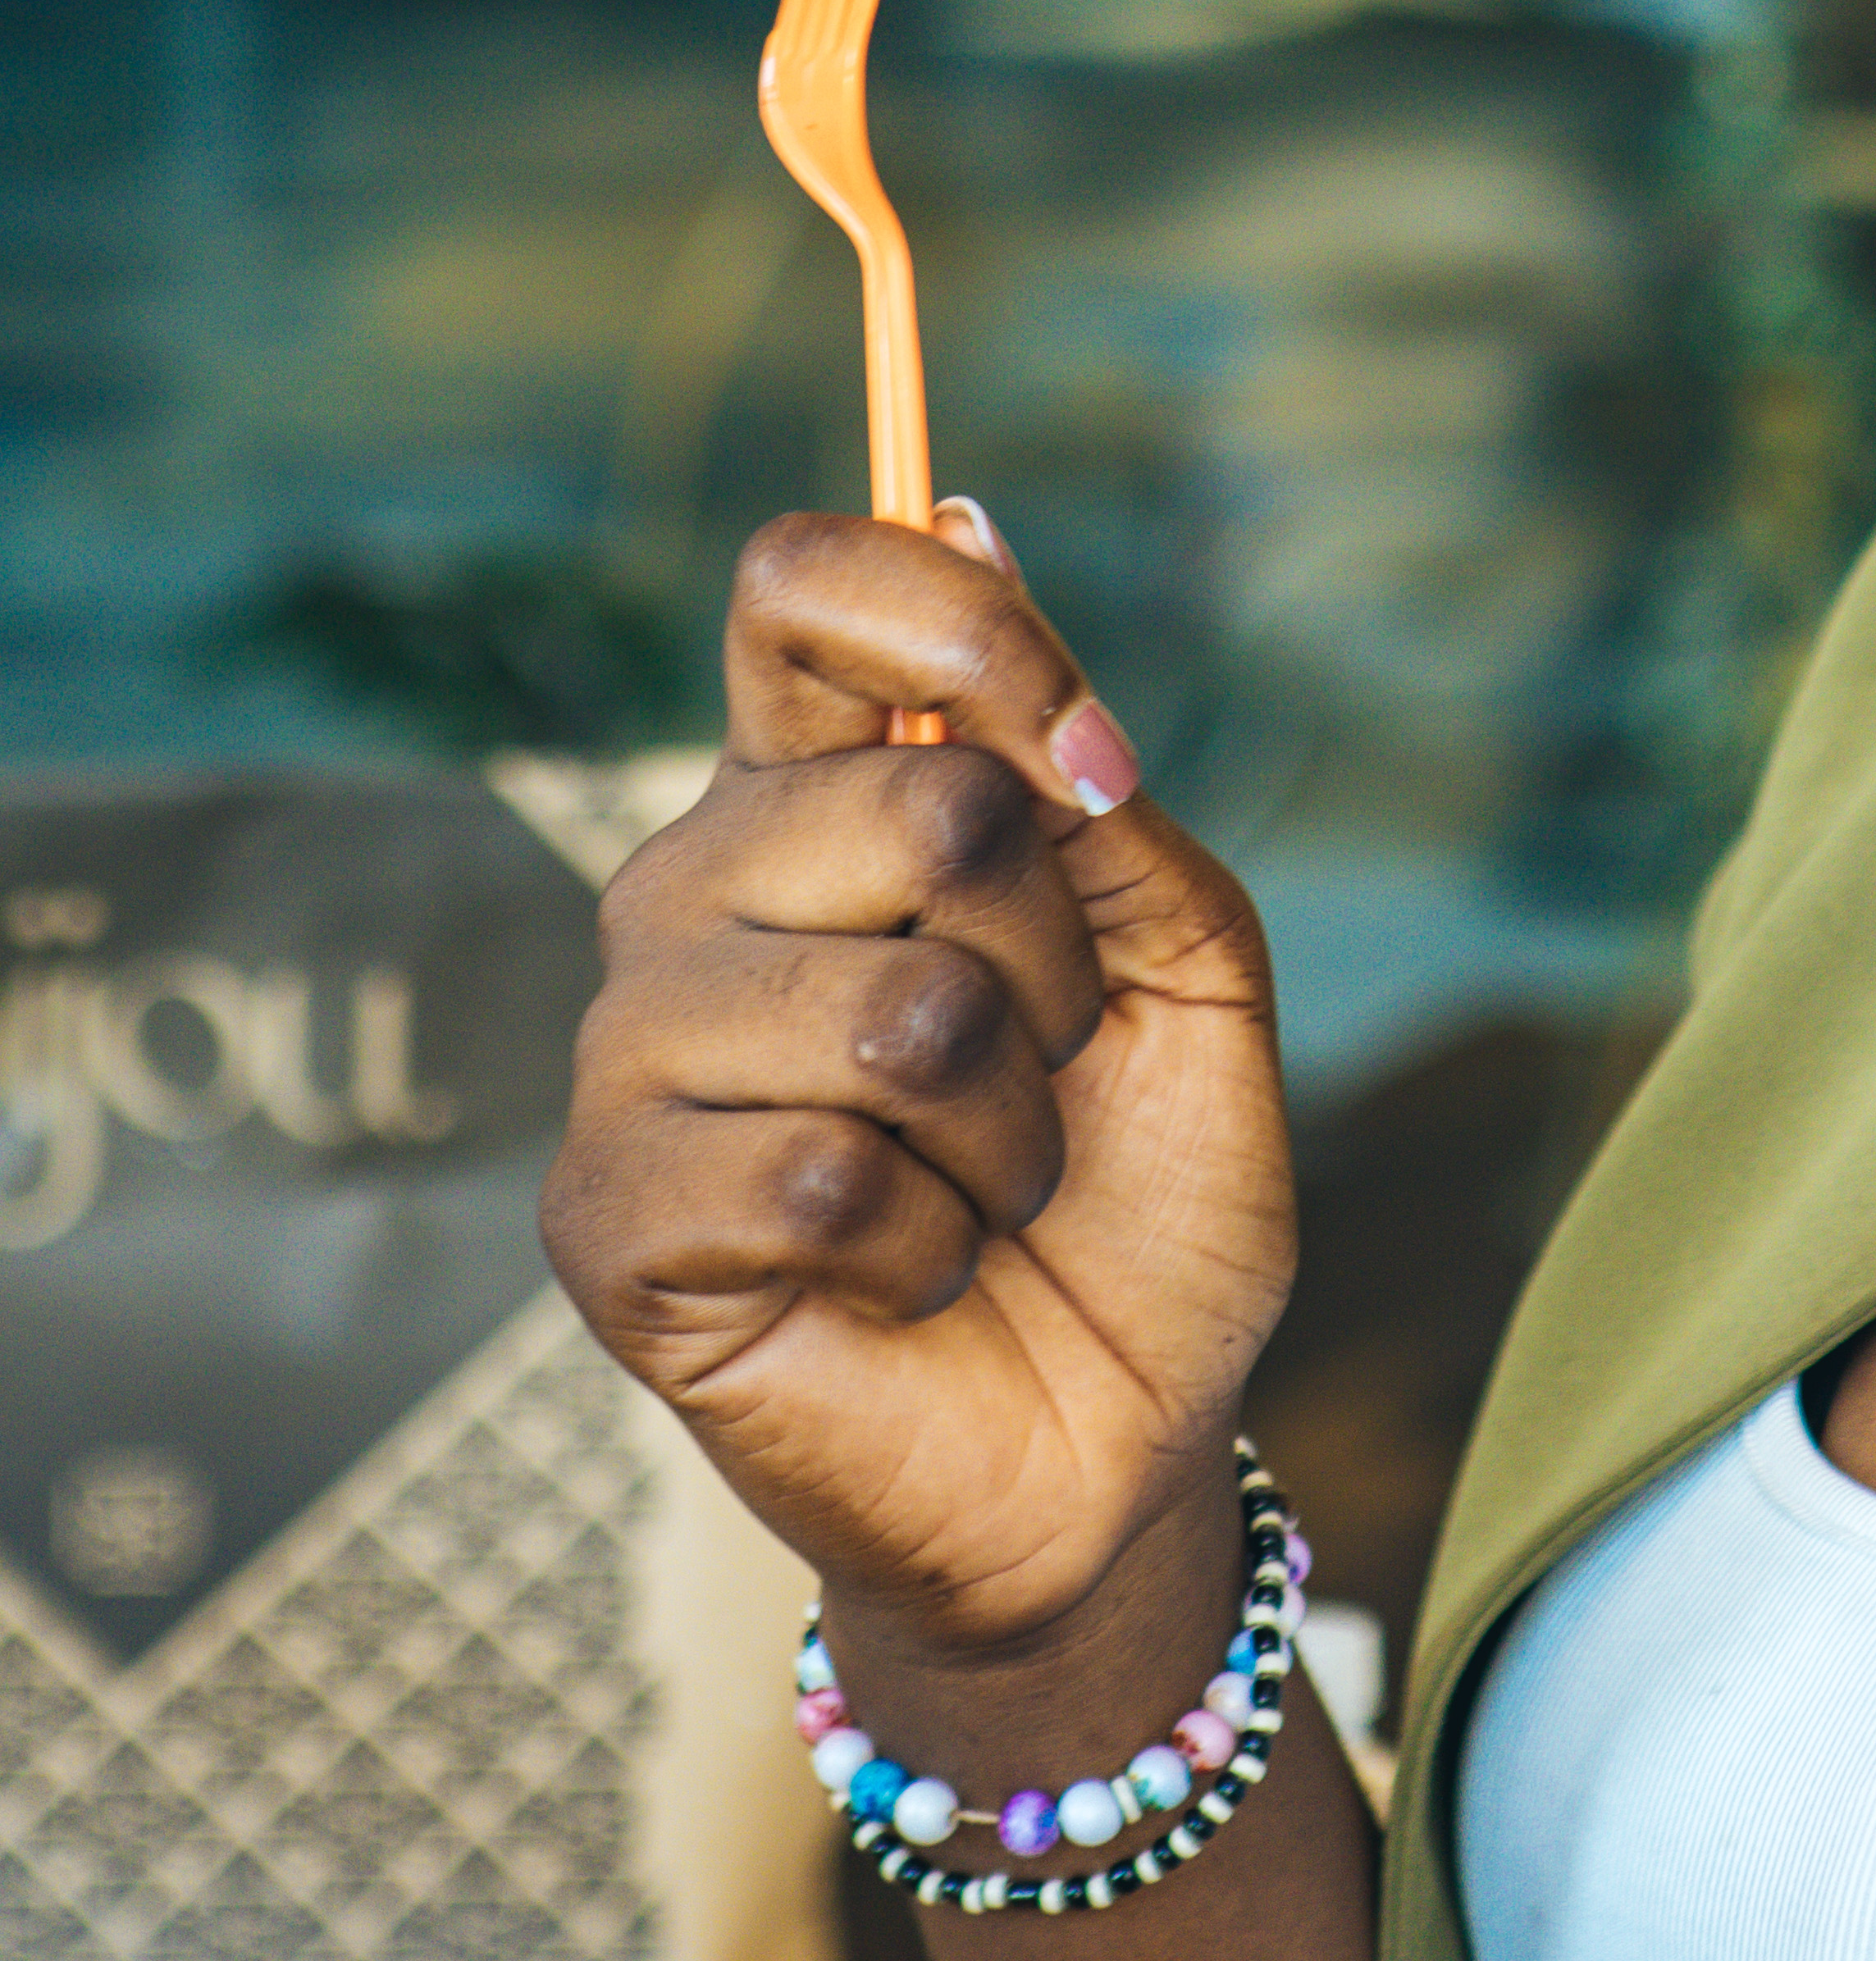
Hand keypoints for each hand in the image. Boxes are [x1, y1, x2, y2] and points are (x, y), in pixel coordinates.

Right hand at [542, 507, 1294, 1655]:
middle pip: (909, 797)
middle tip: (1045, 1070)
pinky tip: (904, 1281)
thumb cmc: (1142, 1196)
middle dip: (1055, 960)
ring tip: (980, 1191)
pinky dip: (929, 1245)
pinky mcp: (605, 1220)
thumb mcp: (1185, 962)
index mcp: (818, 797)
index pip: (805, 585)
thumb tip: (968, 510)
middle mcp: (691, 893)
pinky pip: (819, 1174)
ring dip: (1005, 1129)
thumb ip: (1089, 782)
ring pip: (890, 1008)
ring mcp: (628, 1054)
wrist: (1116, 1451)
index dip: (959, 623)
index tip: (1094, 764)